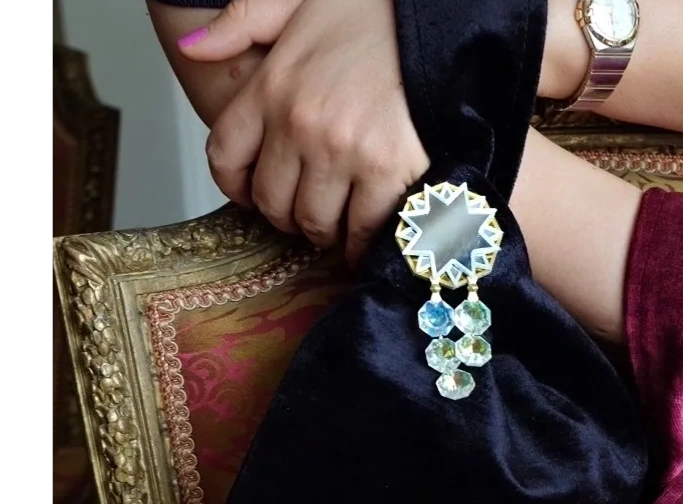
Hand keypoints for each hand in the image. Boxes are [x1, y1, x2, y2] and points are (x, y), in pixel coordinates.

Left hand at [177, 0, 428, 265]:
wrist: (435, 26)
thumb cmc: (376, 16)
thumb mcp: (297, 1)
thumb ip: (243, 23)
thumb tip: (192, 49)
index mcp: (272, 86)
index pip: (226, 154)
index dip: (235, 186)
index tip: (253, 195)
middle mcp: (299, 123)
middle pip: (272, 201)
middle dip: (287, 215)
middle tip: (308, 214)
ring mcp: (342, 152)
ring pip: (315, 223)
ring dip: (325, 233)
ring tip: (339, 227)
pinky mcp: (385, 172)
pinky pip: (363, 230)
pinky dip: (362, 246)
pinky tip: (366, 242)